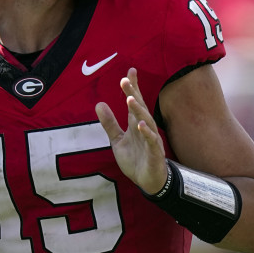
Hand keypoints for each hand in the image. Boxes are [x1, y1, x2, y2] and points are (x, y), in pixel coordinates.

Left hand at [95, 68, 168, 193]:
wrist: (148, 181)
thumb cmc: (135, 159)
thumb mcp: (117, 140)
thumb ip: (109, 123)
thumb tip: (98, 104)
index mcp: (135, 124)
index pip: (135, 102)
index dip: (133, 87)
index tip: (130, 71)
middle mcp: (144, 128)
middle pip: (140, 108)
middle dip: (133, 93)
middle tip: (125, 80)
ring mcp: (151, 140)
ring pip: (146, 121)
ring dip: (138, 110)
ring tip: (130, 99)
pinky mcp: (154, 152)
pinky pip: (151, 141)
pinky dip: (147, 132)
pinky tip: (140, 124)